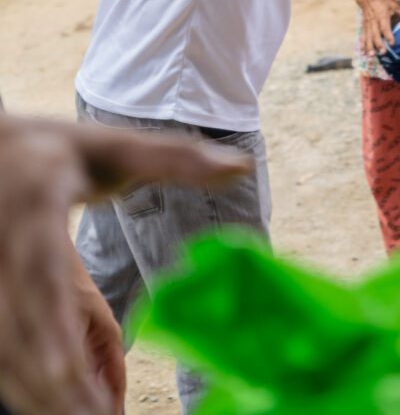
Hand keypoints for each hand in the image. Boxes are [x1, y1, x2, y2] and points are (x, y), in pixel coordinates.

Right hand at [0, 116, 250, 414]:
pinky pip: (1, 356)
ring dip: (45, 395)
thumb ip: (174, 159)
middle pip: (19, 336)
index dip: (53, 334)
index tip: (74, 376)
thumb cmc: (49, 151)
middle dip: (58, 387)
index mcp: (32, 213)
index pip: (40, 280)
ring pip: (5, 356)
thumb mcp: (111, 147)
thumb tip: (240, 166)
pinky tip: (69, 405)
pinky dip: (30, 386)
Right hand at [359, 0, 399, 56]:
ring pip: (368, 38)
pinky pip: (363, 37)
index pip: (385, 28)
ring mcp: (368, 25)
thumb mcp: (393, 5)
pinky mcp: (364, 27)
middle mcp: (374, 22)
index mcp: (382, 16)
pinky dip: (363, 45)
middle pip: (376, 35)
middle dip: (378, 45)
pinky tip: (363, 53)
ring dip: (369, 47)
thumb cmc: (382, 2)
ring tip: (371, 56)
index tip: (392, 44)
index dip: (389, 36)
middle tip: (382, 53)